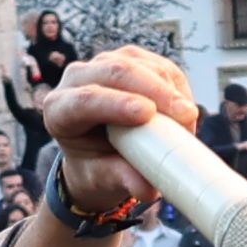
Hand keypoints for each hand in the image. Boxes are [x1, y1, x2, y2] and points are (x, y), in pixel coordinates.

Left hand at [39, 43, 195, 226]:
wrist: (101, 153)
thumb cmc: (97, 166)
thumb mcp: (104, 178)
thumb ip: (122, 180)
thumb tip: (148, 189)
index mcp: (59, 110)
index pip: (84, 100)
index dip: (116, 104)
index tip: (148, 114)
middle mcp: (75, 79)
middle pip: (115, 72)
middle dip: (154, 91)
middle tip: (186, 116)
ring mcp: (102, 63)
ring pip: (140, 64)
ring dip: (169, 90)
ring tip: (187, 122)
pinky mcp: (129, 57)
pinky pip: (157, 65)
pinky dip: (176, 85)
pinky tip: (184, 108)